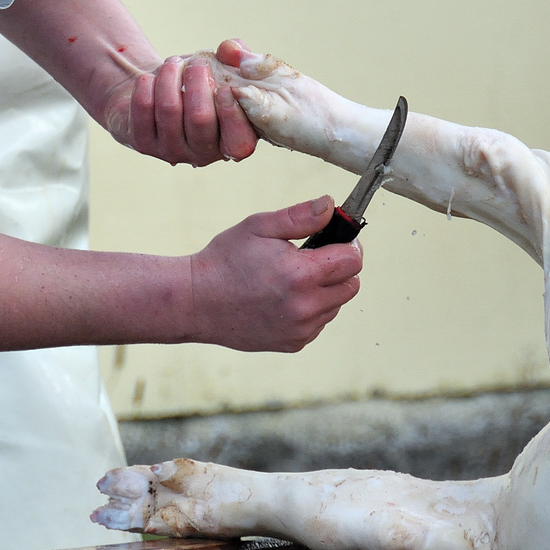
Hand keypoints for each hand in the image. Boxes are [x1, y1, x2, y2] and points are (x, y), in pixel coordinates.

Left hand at [104, 51, 257, 164]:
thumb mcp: (224, 69)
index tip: (227, 88)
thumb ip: (238, 57)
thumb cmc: (199, 83)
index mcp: (230, 143)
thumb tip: (232, 51)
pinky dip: (147, 84)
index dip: (233, 114)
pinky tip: (150, 77)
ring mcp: (170, 151)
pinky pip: (144, 107)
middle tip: (197, 63)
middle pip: (200, 119)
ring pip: (170, 109)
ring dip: (170, 76)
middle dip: (198, 81)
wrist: (157, 92)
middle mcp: (202, 154)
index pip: (239, 143)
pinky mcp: (143, 142)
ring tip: (173, 64)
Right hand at [185, 196, 362, 351]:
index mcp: (302, 274)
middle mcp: (306, 306)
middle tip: (313, 257)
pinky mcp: (294, 343)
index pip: (353, 259)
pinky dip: (311, 309)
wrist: (196, 302)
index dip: (348, 244)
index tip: (334, 238)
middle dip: (339, 267)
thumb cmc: (225, 260)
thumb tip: (330, 206)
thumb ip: (300, 216)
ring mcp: (301, 329)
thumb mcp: (259, 227)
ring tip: (292, 278)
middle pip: (351, 284)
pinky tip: (283, 298)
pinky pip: (319, 323)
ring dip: (325, 290)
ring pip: (336, 305)